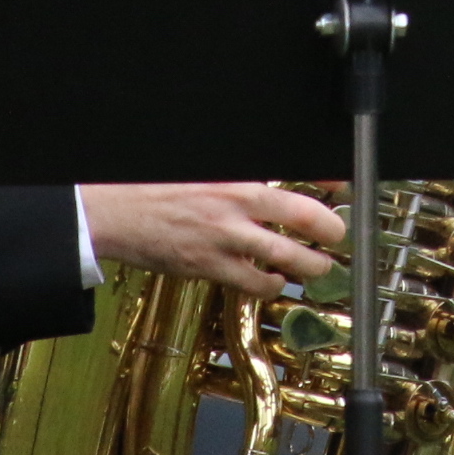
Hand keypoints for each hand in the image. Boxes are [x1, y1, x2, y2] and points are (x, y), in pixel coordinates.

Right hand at [79, 182, 342, 299]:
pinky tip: (273, 281)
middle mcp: (235, 203)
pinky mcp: (210, 266)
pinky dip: (271, 285)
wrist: (108, 211)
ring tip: (319, 266)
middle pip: (305, 217)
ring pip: (288, 255)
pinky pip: (255, 283)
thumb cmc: (147, 186)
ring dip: (310, 264)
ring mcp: (225, 237)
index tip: (345, 186)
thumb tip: (262, 180)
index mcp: (233, 175)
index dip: (328, 180)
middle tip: (340, 236)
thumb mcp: (197, 169)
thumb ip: (234, 177)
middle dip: (332, 230)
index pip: (294, 173)